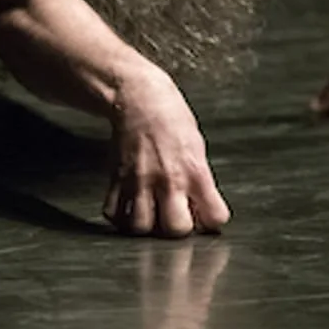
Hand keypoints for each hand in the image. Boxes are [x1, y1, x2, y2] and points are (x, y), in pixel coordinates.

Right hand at [104, 70, 230, 236]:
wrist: (140, 98)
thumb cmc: (171, 119)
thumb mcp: (197, 149)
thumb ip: (200, 182)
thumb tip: (201, 211)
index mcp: (195, 171)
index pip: (215, 216)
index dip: (211, 221)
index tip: (204, 215)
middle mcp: (168, 178)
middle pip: (175, 229)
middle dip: (177, 229)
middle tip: (175, 216)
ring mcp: (140, 180)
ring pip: (140, 227)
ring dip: (146, 226)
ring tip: (151, 215)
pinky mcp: (117, 178)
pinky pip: (113, 212)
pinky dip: (120, 217)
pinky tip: (130, 208)